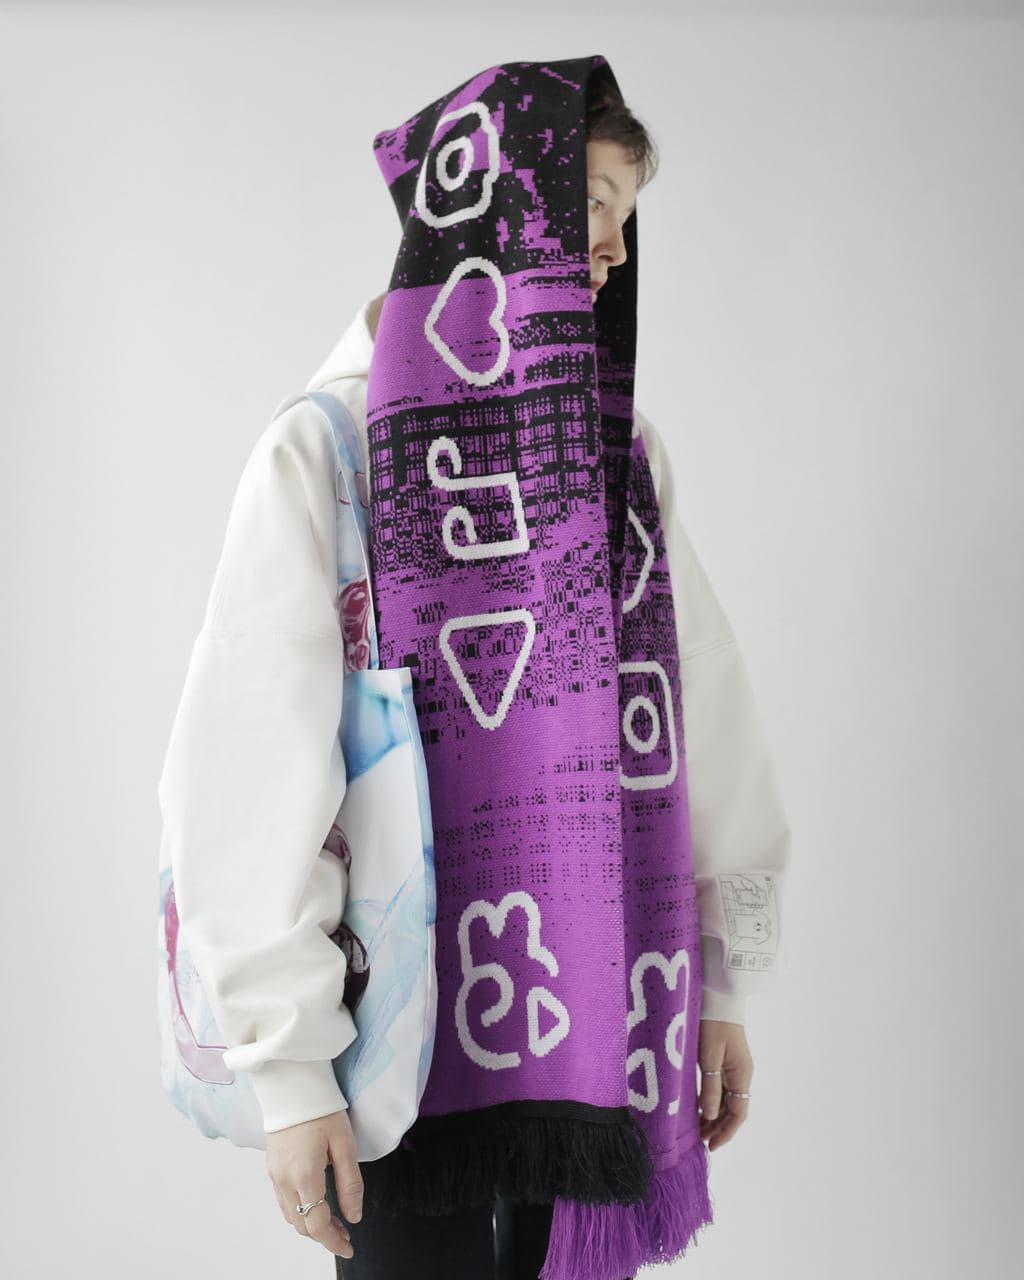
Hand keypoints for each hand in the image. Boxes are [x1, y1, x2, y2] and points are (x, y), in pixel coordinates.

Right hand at [265, 1108, 363, 1258]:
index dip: (334, 1241)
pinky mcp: (271, 1168)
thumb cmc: (321, 1109)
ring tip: (335, 1221)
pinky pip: (284, 1202)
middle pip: (302, 1225)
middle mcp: (284, 1179)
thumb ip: (350, 1183)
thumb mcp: (345, 1143)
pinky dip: (300, 1211)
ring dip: (311, 1225)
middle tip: (346, 1234)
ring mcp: (274, 1175)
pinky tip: (316, 1204)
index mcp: (304, 1174)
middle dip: (324, 1236)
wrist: (292, 1085)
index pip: (317, 1223)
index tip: (349, 1247)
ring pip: (291, 1216)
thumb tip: (354, 1216)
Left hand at [697, 1019, 752, 1151]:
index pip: (739, 1113)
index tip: (712, 1146)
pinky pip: (722, 1088)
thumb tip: (712, 1116)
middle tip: (701, 1141)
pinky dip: (713, 1101)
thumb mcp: (709, 1057)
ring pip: (729, 1100)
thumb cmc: (713, 1024)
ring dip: (716, 1116)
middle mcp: (742, 1074)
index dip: (727, 1132)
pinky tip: (700, 1107)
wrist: (718, 997)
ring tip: (699, 1129)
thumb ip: (711, 1087)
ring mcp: (735, 1067)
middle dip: (720, 1128)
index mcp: (742, 1075)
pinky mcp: (726, 1060)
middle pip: (735, 1109)